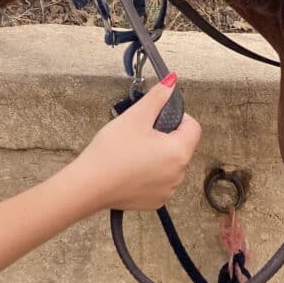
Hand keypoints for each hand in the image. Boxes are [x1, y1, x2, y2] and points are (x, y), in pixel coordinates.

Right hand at [72, 76, 200, 213]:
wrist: (90, 185)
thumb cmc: (112, 151)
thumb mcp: (135, 117)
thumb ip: (157, 98)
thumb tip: (171, 81)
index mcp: (178, 151)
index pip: (193, 127)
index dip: (176, 117)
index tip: (155, 118)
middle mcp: (179, 174)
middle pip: (181, 145)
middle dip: (164, 136)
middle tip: (138, 134)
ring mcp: (168, 190)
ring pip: (170, 164)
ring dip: (158, 155)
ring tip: (132, 152)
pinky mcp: (156, 201)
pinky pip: (160, 181)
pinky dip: (150, 174)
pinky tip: (130, 169)